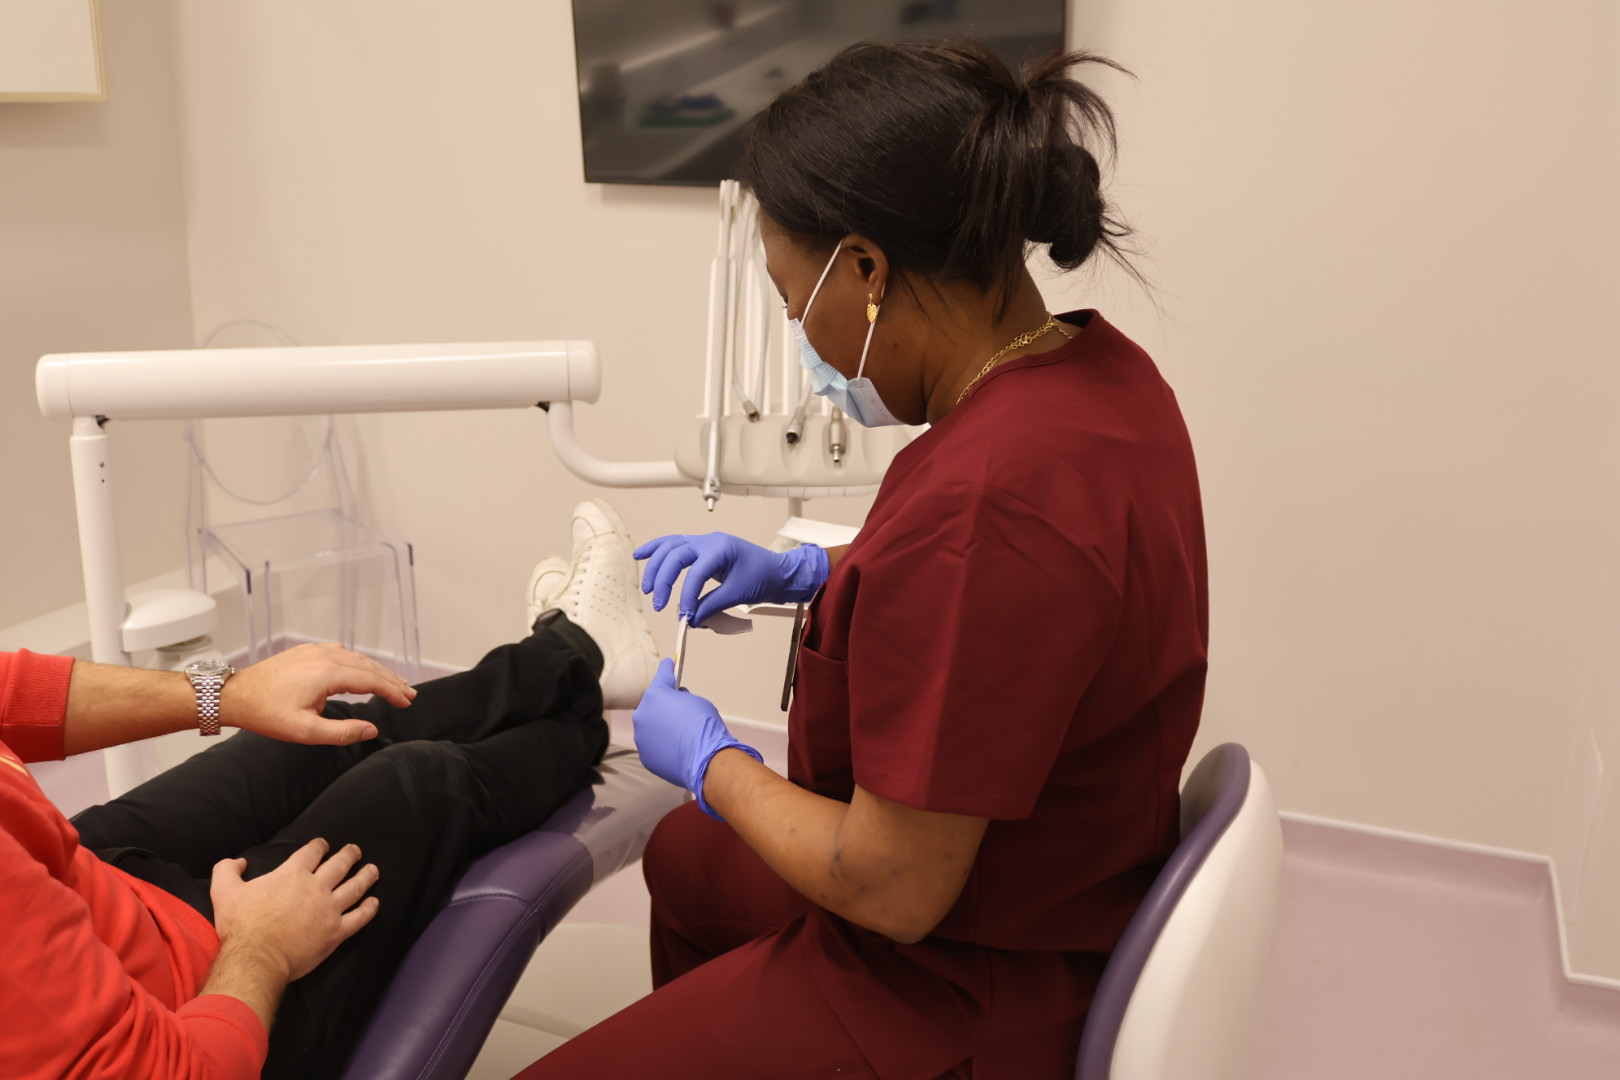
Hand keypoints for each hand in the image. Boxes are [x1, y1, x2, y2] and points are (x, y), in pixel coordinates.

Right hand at [210, 838, 380, 982]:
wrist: (256, 959)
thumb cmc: (241, 925)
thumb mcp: (224, 891)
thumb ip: (227, 869)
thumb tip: (239, 861)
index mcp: (293, 874)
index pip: (312, 852)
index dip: (319, 845)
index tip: (324, 845)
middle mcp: (316, 887)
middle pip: (339, 865)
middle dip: (349, 855)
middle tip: (355, 850)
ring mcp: (329, 910)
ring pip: (355, 887)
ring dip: (366, 876)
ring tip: (373, 870)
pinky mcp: (336, 932)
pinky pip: (359, 918)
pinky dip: (369, 909)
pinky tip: (374, 903)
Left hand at [222, 642, 415, 745]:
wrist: (235, 694)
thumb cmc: (266, 713)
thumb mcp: (305, 731)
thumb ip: (342, 732)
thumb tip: (372, 729)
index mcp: (328, 673)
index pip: (372, 680)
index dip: (393, 692)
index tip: (407, 702)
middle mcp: (325, 656)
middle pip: (368, 666)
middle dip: (391, 680)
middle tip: (409, 693)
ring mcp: (315, 651)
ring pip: (356, 658)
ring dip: (377, 670)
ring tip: (393, 682)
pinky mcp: (306, 651)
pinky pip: (341, 653)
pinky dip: (359, 662)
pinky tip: (362, 669)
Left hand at [633, 658, 761, 819]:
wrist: (705, 759)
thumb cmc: (704, 726)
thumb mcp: (696, 701)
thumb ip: (681, 697)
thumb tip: (676, 700)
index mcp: (655, 695)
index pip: (661, 676)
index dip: (668, 670)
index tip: (669, 664)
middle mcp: (642, 714)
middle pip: (652, 703)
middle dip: (663, 703)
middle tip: (678, 706)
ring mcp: (641, 737)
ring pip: (650, 726)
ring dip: (661, 725)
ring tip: (679, 732)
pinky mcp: (645, 755)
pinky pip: (653, 745)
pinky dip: (662, 744)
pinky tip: (677, 747)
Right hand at [634, 533, 827, 627]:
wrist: (777, 571)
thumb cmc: (762, 578)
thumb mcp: (738, 594)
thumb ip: (711, 605)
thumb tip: (689, 619)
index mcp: (721, 549)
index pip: (696, 572)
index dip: (687, 596)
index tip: (685, 616)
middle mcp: (709, 541)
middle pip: (676, 555)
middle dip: (664, 580)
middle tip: (659, 605)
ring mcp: (703, 541)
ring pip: (670, 547)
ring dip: (655, 566)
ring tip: (648, 588)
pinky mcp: (700, 547)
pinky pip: (673, 544)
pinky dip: (655, 549)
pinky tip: (639, 555)